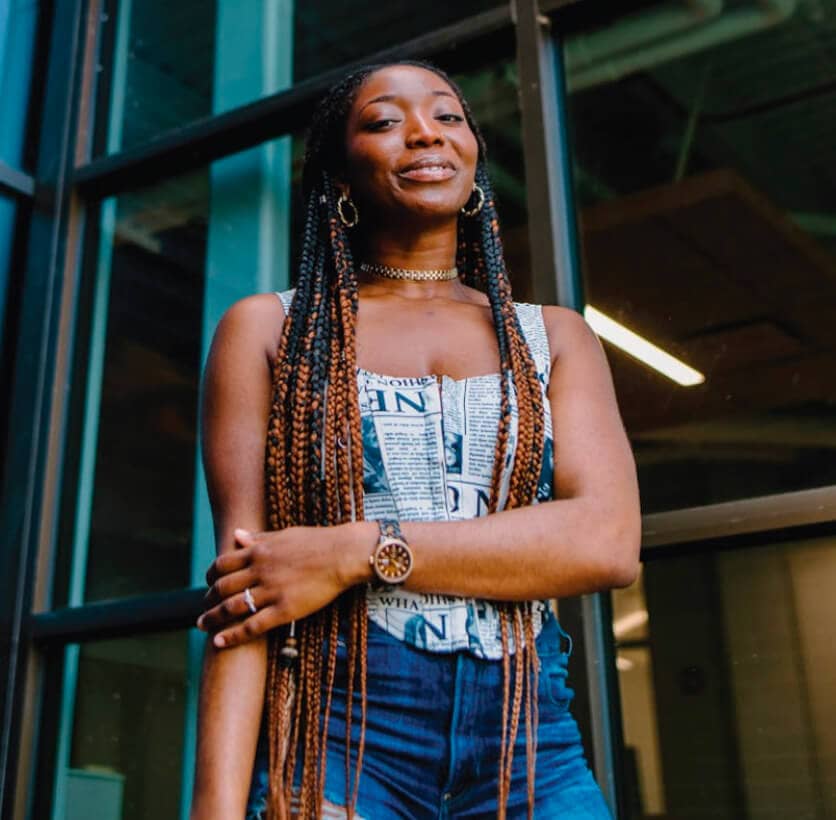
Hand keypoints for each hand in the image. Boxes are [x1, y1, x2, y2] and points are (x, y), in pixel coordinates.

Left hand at [197, 523, 371, 648]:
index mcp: (259, 551)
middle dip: (208, 599)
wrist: (343, 554)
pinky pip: (252, 626)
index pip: (223, 564)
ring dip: (213, 618)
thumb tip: (236, 535)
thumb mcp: (284, 534)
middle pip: (223, 587)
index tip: (208, 582)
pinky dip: (233, 635)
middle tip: (203, 608)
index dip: (211, 575)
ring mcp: (271, 591)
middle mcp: (260, 571)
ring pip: (232, 608)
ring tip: (202, 625)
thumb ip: (258, 538)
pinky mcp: (284, 610)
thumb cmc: (318, 541)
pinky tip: (219, 642)